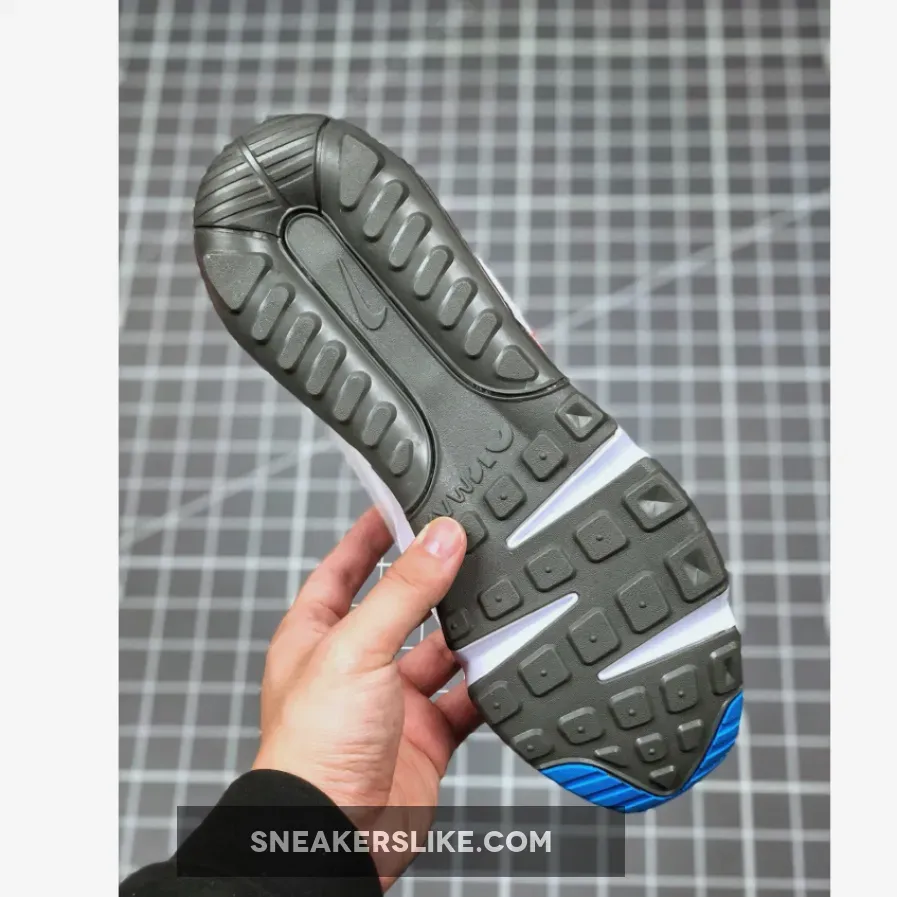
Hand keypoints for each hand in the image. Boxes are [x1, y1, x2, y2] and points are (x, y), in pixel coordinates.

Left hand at [253, 508, 481, 887]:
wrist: (333, 838)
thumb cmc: (311, 749)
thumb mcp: (356, 649)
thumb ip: (403, 592)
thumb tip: (440, 538)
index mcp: (316, 636)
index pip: (344, 568)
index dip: (369, 535)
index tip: (401, 505)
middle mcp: (354, 665)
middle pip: (400, 607)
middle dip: (432, 582)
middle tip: (468, 547)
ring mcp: (390, 702)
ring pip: (438, 653)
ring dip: (466, 634)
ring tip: (497, 601)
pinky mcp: (423, 737)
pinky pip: (464, 701)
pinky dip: (486, 686)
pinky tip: (506, 666)